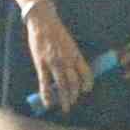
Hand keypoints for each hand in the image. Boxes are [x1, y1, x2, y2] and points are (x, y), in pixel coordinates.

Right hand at [18, 0, 90, 116]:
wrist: (43, 21)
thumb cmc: (56, 31)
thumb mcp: (70, 43)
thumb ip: (73, 56)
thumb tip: (76, 69)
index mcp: (76, 54)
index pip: (86, 73)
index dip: (87, 84)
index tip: (86, 90)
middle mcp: (67, 60)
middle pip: (74, 83)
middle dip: (75, 95)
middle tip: (73, 102)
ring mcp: (54, 63)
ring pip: (61, 86)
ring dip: (64, 99)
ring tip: (65, 107)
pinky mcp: (41, 64)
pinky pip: (45, 83)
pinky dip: (47, 95)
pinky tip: (48, 104)